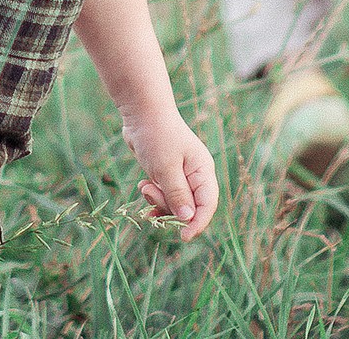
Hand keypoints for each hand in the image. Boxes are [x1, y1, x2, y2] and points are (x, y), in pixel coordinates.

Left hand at [122, 110, 217, 240]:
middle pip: (188, 207)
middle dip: (168, 207)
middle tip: (150, 192)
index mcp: (203, 171)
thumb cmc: (157, 135)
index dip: (198, 223)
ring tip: (144, 186)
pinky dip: (153, 195)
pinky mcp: (166, 174)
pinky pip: (163, 194)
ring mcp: (180, 175)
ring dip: (157, 200)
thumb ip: (177, 194)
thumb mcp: (166, 167)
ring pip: (173, 202)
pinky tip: (143, 186)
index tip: (183, 237)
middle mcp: (195, 175)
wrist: (141, 113)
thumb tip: (188, 219)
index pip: (207, 204)